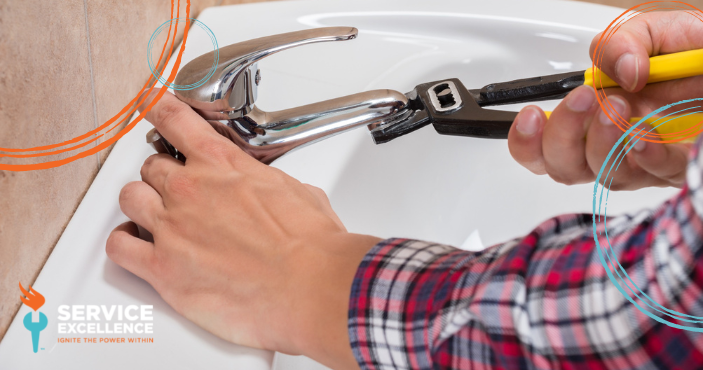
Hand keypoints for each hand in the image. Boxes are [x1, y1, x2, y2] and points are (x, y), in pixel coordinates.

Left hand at [107, 91, 379, 368]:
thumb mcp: (299, 192)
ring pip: (129, 199)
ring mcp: (171, 228)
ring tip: (153, 218)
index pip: (175, 120)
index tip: (150, 106)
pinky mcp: (162, 268)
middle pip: (150, 167)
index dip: (156, 109)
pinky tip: (136, 246)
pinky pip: (119, 246)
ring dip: (140, 205)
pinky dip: (123, 243)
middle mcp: (190, 190)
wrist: (309, 287)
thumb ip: (270, 185)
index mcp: (223, 164)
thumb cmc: (310, 246)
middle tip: (176, 192)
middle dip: (162, 178)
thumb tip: (272, 193)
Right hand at [508, 11, 702, 189]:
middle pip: (565, 168)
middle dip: (564, 136)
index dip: (526, 142)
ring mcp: (645, 162)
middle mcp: (615, 145)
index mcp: (595, 117)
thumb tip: (617, 72)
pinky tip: (645, 135)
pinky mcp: (680, 169)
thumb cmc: (695, 58)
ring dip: (604, 143)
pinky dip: (645, 157)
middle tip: (584, 101)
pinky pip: (655, 176)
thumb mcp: (654, 33)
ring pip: (606, 176)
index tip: (531, 116)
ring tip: (618, 107)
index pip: (544, 146)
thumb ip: (621, 42)